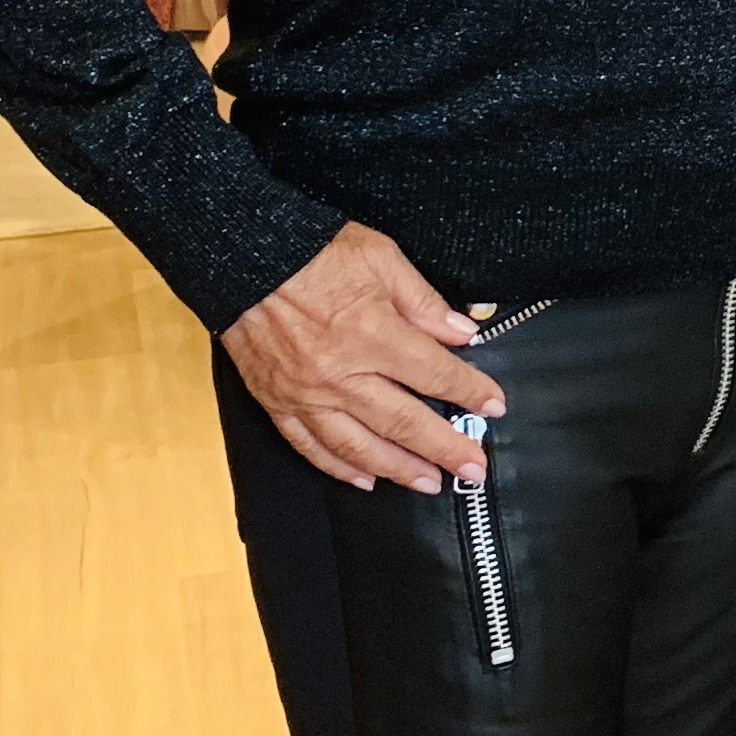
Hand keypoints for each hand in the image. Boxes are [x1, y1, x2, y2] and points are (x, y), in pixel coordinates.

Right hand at [221, 223, 505, 495]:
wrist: (241, 255)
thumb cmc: (313, 251)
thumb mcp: (381, 257)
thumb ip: (424, 302)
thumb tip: (464, 333)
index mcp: (374, 334)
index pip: (435, 374)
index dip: (470, 392)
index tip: (494, 407)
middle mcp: (342, 374)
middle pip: (404, 422)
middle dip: (445, 449)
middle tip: (474, 470)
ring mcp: (307, 394)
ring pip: (360, 446)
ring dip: (400, 469)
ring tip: (429, 483)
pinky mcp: (277, 403)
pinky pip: (311, 446)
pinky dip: (340, 467)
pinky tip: (365, 479)